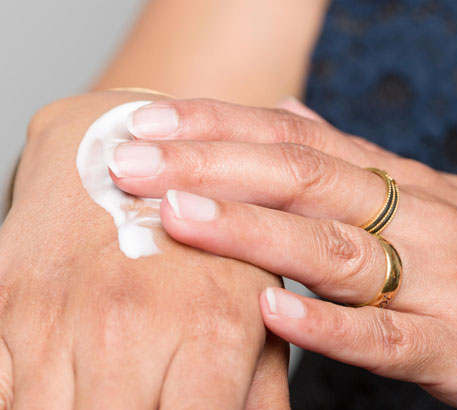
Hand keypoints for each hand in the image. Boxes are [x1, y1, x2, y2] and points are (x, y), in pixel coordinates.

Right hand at [0, 92, 288, 408]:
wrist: (123, 147)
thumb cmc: (195, 235)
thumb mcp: (250, 308)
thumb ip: (255, 396)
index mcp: (208, 334)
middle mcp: (128, 327)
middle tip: (135, 408)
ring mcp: (58, 315)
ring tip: (100, 397)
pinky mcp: (5, 300)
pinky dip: (20, 402)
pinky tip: (57, 391)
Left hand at [110, 97, 456, 408]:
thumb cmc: (455, 247)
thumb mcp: (403, 191)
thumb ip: (342, 157)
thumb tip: (286, 112)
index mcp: (386, 180)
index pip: (289, 137)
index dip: (217, 125)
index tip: (148, 123)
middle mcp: (409, 216)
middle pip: (299, 179)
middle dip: (211, 167)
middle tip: (134, 165)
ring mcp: (434, 279)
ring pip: (333, 249)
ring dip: (252, 232)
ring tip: (178, 217)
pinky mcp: (453, 344)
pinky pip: (386, 338)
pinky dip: (328, 323)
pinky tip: (268, 309)